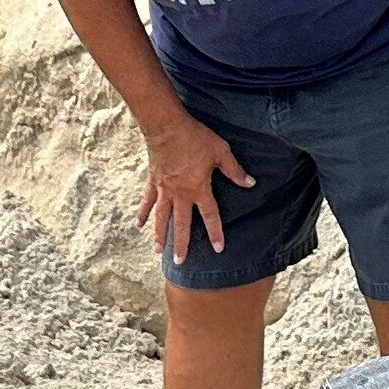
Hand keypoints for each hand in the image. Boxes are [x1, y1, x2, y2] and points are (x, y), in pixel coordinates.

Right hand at [140, 116, 254, 259]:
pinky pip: (147, 201)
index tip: (217, 248)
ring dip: (160, 236)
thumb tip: (250, 183)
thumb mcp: (220, 152)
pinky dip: (142, 213)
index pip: (210, 215)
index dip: (215, 232)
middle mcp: (180, 194)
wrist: (167, 126)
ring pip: (161, 218)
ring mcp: (164, 189)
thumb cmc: (195, 137)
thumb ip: (234, 170)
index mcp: (198, 188)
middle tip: (179, 262)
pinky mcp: (153, 181)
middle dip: (181, 244)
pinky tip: (138, 225)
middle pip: (181, 224)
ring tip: (157, 252)